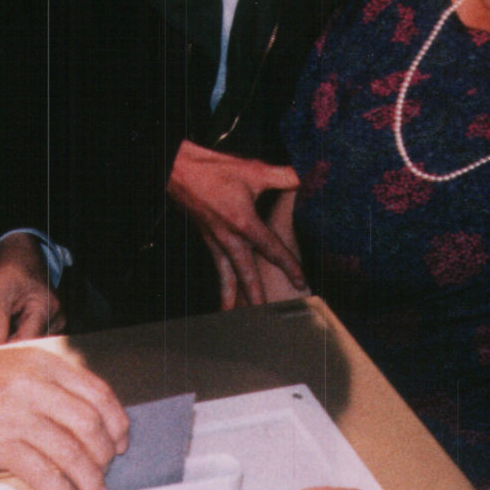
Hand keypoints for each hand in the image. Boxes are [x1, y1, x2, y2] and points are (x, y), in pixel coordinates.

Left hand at [0, 233, 64, 344]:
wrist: (21, 252)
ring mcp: (56, 323)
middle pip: (31, 349)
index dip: (4, 354)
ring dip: (12, 347)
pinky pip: (33, 340)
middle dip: (8, 353)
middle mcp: (57, 319)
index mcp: (46, 308)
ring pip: (31, 346)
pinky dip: (17, 340)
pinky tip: (4, 337)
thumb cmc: (9, 268)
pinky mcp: (50, 325)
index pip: (24, 344)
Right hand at [0, 341, 129, 489]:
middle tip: (104, 475)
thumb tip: (90, 427)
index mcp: (43, 364)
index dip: (117, 423)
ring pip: (71, 453)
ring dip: (90, 482)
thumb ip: (52, 388)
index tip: (121, 443)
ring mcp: (14, 414)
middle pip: (89, 426)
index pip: (98, 394)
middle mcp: (33, 386)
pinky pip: (42, 474)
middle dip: (105, 458)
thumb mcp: (17, 367)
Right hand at [167, 141, 305, 310]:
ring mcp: (216, 241)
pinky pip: (217, 267)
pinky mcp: (208, 239)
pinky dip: (223, 284)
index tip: (301, 282)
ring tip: (235, 318)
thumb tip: (307, 177)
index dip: (289, 266)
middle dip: (257, 295)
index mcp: (243, 222)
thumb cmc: (215, 170)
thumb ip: (284, 176)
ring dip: (233, 298)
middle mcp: (229, 237)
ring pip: (227, 276)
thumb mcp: (255, 171)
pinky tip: (224, 299)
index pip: (272, 249)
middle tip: (268, 314)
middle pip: (246, 273)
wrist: (182, 171)